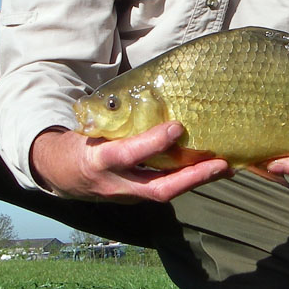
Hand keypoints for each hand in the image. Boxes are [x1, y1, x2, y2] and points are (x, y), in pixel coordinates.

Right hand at [30, 122, 230, 202]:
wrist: (61, 175)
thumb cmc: (79, 142)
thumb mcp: (89, 128)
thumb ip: (115, 119)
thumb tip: (149, 91)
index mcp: (99, 162)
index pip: (127, 155)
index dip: (152, 143)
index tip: (176, 127)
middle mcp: (116, 185)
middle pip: (158, 189)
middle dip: (191, 178)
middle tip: (220, 164)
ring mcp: (129, 196)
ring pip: (167, 192)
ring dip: (197, 180)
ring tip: (226, 166)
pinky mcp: (138, 197)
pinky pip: (166, 188)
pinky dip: (188, 179)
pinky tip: (211, 168)